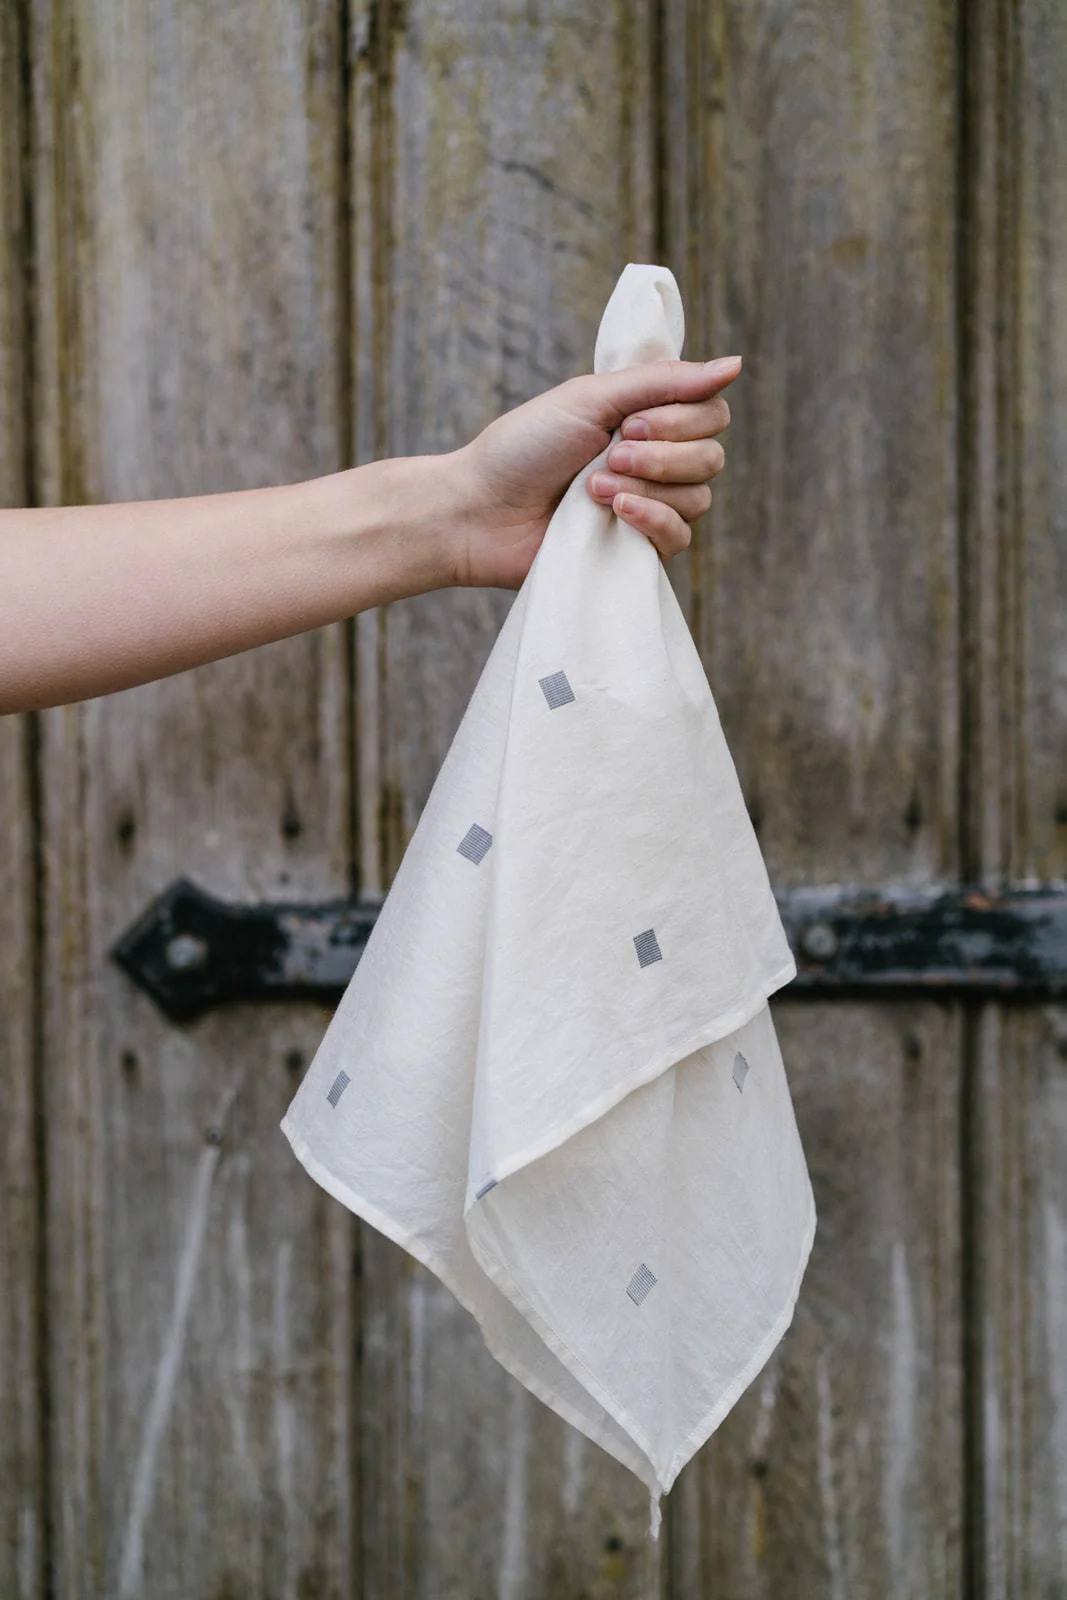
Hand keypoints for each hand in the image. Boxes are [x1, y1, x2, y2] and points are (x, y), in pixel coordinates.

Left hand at [448, 354, 741, 588]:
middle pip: (711, 456)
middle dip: (661, 454)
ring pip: (699, 497)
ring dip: (648, 486)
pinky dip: (652, 521)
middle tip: (610, 454)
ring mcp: (649, 509)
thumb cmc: (525, 447)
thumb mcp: (592, 398)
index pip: (712, 414)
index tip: (629, 421)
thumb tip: (736, 364)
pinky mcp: (637, 552)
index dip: (682, 418)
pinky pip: (680, 538)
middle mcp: (656, 463)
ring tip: (594, 489)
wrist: (481, 510)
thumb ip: (664, 381)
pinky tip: (615, 513)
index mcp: (647, 420)